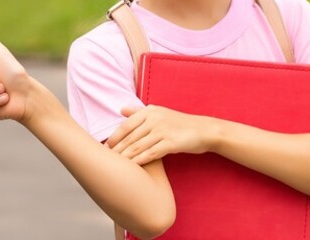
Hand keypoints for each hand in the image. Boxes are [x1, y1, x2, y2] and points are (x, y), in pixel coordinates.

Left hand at [106, 105, 222, 164]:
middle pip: (130, 137)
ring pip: (138, 146)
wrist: (204, 130)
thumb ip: (139, 112)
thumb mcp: (160, 113)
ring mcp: (163, 130)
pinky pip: (151, 153)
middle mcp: (155, 118)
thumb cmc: (180, 124)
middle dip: (117, 150)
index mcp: (150, 111)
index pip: (126, 125)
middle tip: (105, 161)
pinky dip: (140, 161)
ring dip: (125, 157)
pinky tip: (132, 168)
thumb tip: (121, 110)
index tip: (105, 148)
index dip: (114, 137)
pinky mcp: (171, 142)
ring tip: (116, 167)